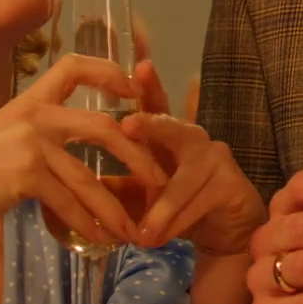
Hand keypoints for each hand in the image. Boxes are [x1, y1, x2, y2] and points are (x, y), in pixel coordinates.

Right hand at [0, 53, 167, 243]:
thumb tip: (70, 147)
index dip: (108, 71)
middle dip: (136, 155)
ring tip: (132, 230)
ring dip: (114, 208)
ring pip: (89, 177)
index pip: (73, 66)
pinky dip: (88, 222)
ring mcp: (29, 143)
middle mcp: (33, 116)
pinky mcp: (25, 173)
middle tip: (157, 179)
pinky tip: (101, 238)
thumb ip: (36, 133)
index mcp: (29, 101)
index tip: (133, 88)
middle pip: (103, 127)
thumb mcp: (2, 137)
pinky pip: (69, 201)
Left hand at [116, 61, 263, 256]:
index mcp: (168, 136)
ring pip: (180, 180)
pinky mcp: (230, 183)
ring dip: (159, 208)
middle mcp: (193, 138)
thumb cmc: (178, 209)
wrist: (224, 235)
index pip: (156, 105)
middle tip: (127, 126)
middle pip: (173, 127)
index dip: (149, 85)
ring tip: (141, 235)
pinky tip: (159, 239)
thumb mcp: (139, 198)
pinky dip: (175, 223)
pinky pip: (197, 202)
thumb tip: (72, 182)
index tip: (139, 64)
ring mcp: (215, 157)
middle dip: (150, 125)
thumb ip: (114, 187)